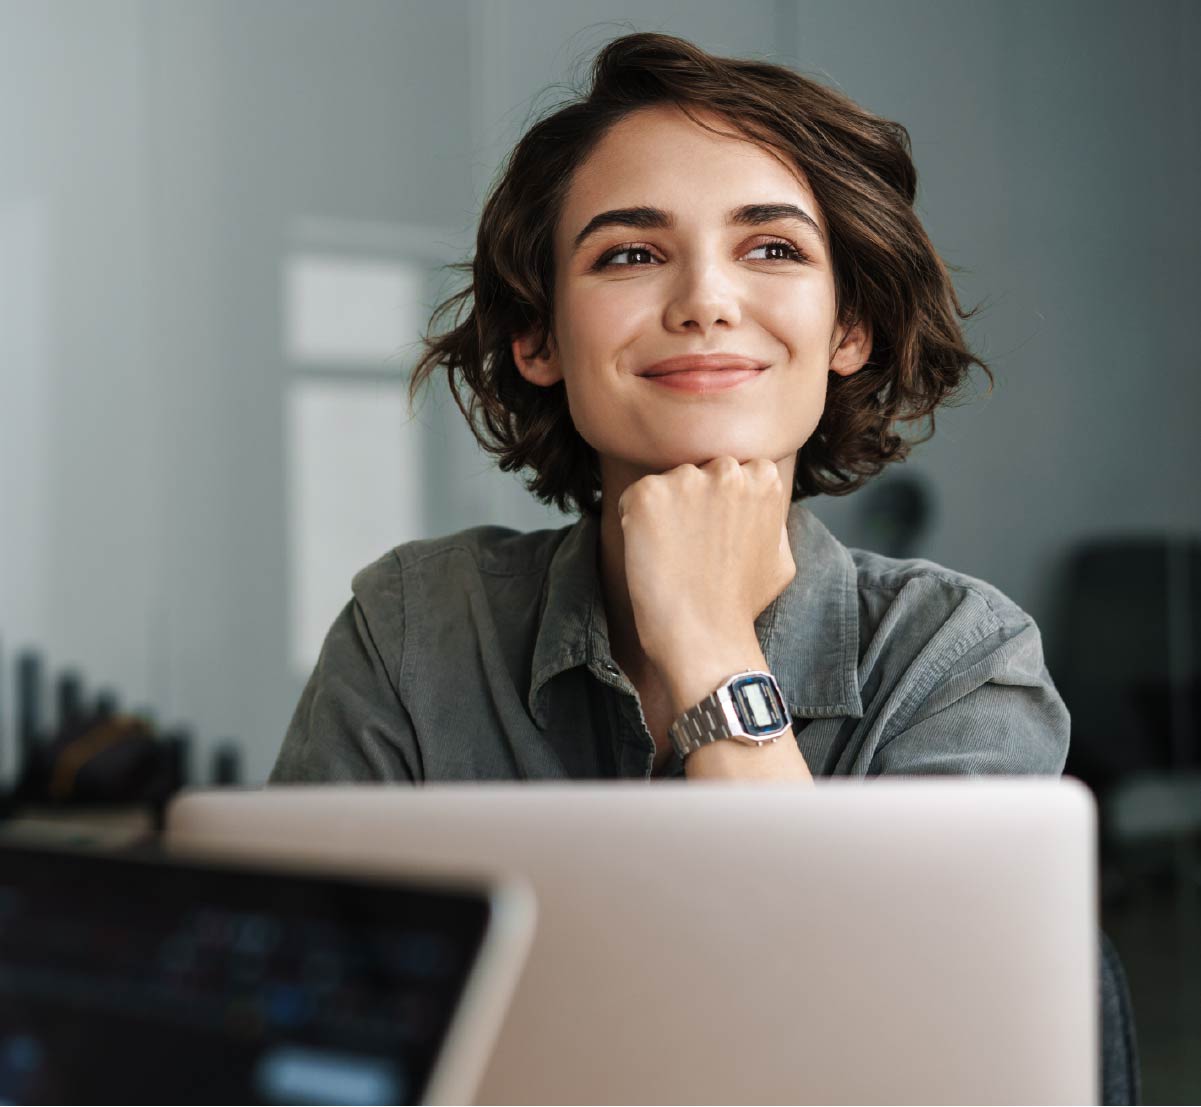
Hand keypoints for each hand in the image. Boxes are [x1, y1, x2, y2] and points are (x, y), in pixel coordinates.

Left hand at [617, 456, 795, 669]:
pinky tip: (651, 554)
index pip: (731, 470)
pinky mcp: (648, 495)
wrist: (705, 636)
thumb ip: (772, 519)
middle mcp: (727, 470)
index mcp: (763, 478)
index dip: (718, 503)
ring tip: (672, 555)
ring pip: (666, 484)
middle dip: (691, 500)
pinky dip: (633, 522)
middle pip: (697, 471)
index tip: (715, 535)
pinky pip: (632, 498)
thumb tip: (763, 503)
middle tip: (691, 546)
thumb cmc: (741, 605)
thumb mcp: (781, 557)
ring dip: (663, 512)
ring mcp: (686, 480)